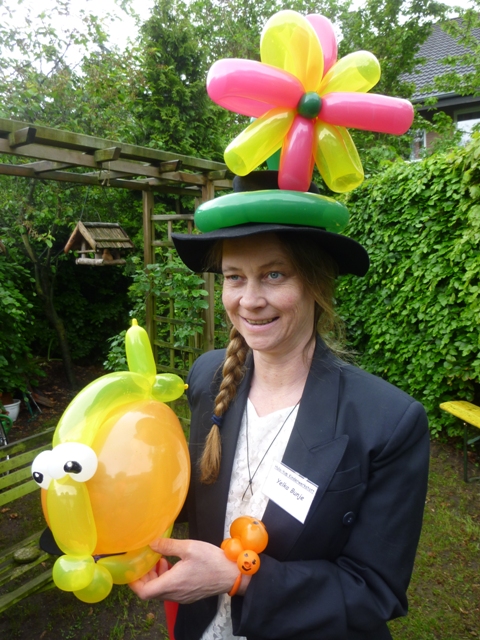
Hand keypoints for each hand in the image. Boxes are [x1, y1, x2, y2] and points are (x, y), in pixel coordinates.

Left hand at [129, 538, 249, 603]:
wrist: (232, 573)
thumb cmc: (211, 560)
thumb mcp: (188, 547)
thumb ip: (167, 546)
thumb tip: (151, 543)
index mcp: (172, 584)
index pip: (144, 592)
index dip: (134, 583)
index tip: (132, 569)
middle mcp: (174, 594)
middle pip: (150, 592)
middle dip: (145, 576)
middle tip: (146, 560)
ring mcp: (182, 596)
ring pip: (160, 591)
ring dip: (155, 577)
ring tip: (160, 559)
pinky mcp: (188, 595)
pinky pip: (170, 590)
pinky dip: (165, 579)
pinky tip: (172, 564)